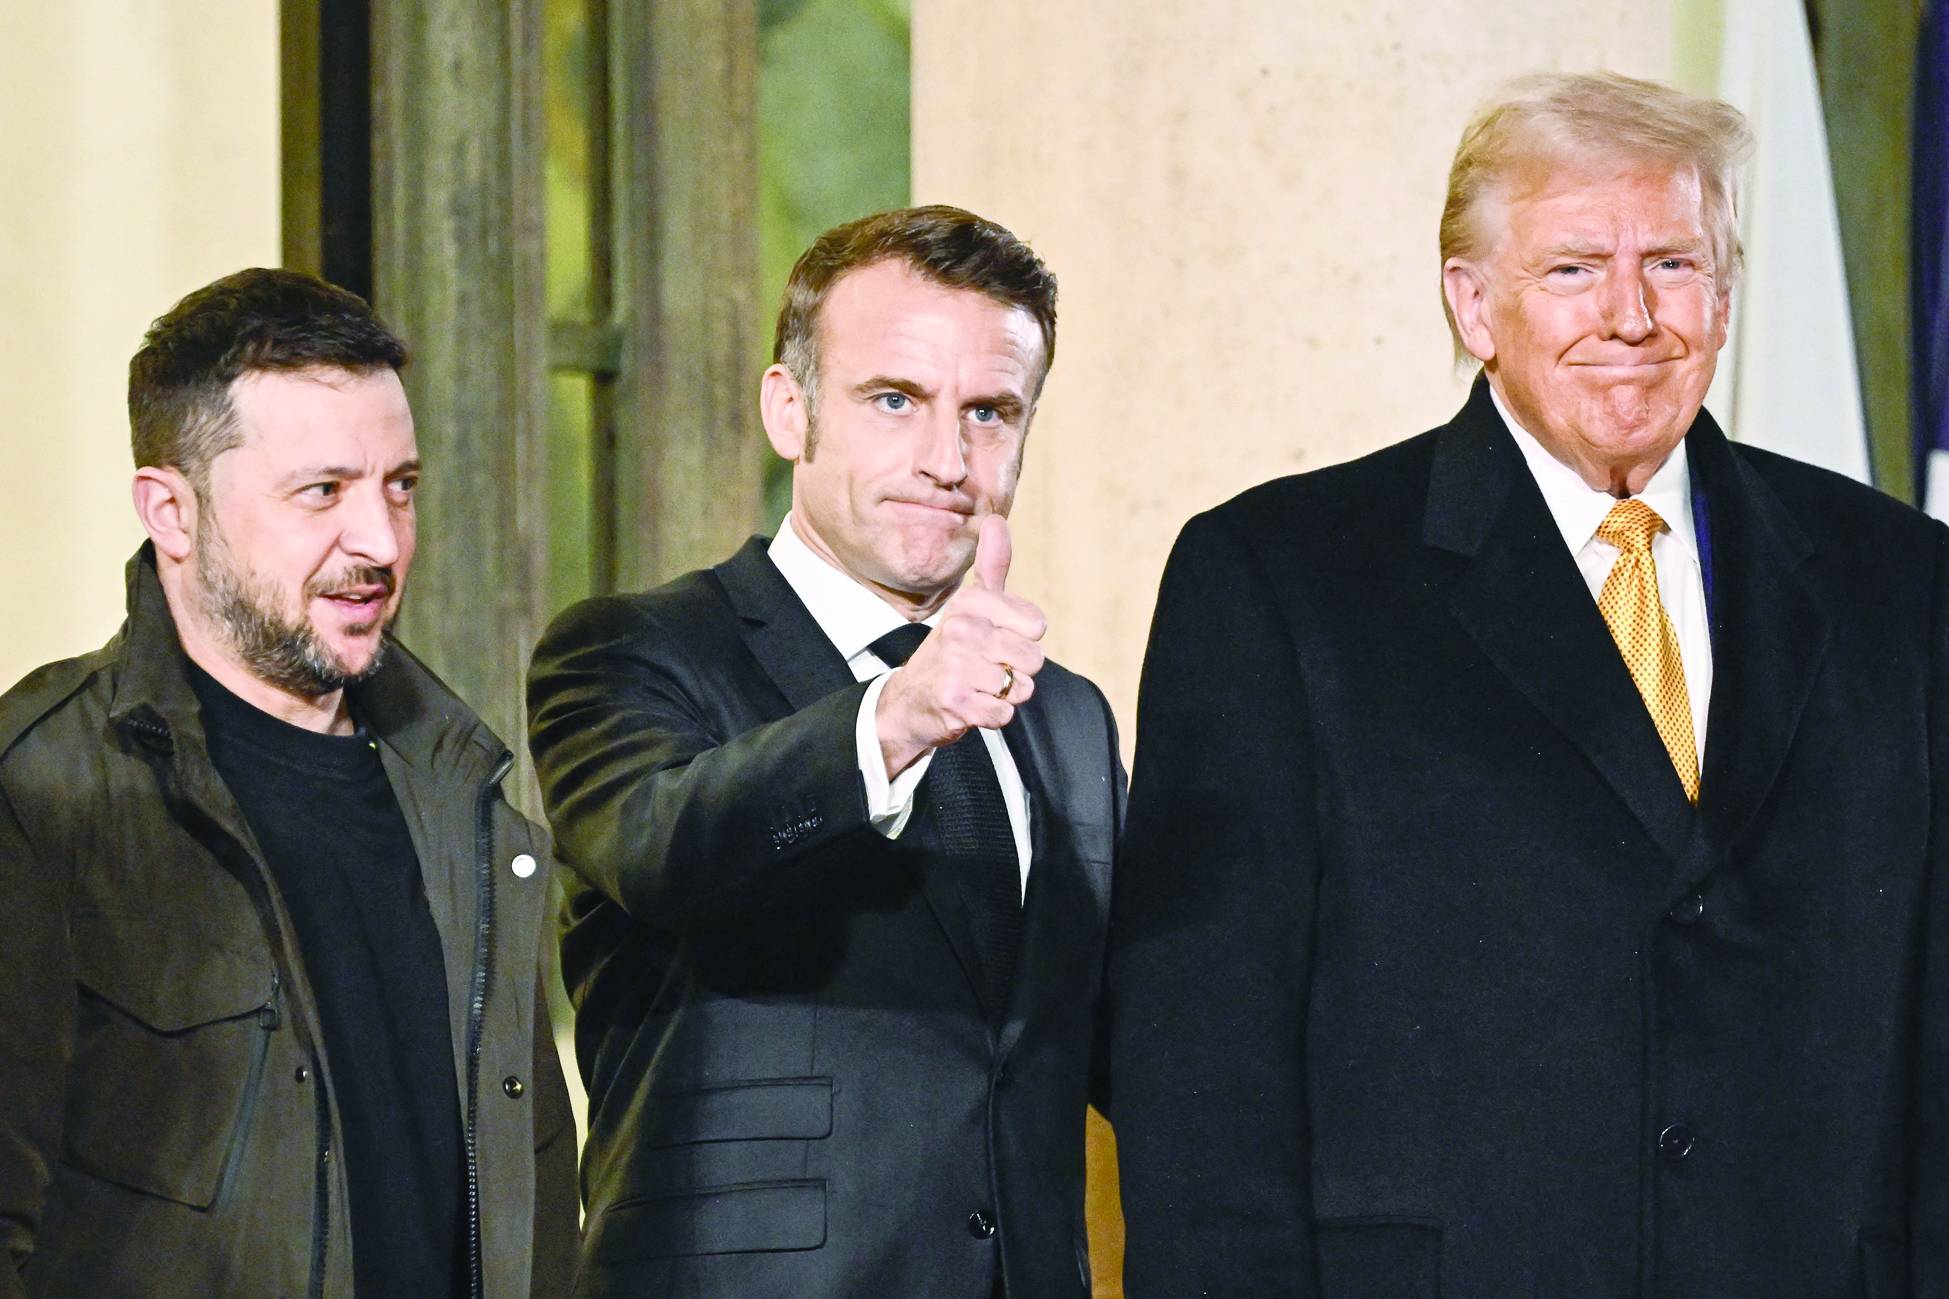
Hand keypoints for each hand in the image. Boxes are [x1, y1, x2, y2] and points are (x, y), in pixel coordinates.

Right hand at [876, 514, 1047, 776]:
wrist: (910, 700)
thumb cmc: (951, 649)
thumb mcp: (970, 605)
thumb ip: (991, 565)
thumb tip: (996, 519)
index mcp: (971, 604)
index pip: (1036, 625)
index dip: (1023, 638)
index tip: (996, 638)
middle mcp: (961, 631)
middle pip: (1033, 659)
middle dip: (1017, 670)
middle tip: (986, 668)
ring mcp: (957, 667)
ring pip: (1021, 687)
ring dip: (1005, 694)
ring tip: (979, 686)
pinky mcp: (956, 703)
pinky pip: (1005, 713)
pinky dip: (993, 715)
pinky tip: (972, 705)